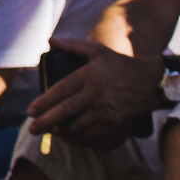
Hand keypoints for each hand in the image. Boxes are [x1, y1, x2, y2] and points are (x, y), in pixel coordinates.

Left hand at [29, 37, 159, 148]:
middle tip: (32, 129)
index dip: (44, 102)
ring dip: (60, 132)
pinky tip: (67, 137)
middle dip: (45, 122)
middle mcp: (96, 95)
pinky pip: (91, 136)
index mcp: (89, 76)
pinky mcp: (114, 125)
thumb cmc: (120, 65)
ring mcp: (106, 112)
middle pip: (65, 112)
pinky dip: (77, 139)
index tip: (30, 111)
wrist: (150, 83)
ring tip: (48, 132)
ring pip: (77, 127)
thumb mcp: (98, 50)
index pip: (61, 91)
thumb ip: (73, 46)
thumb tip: (51, 40)